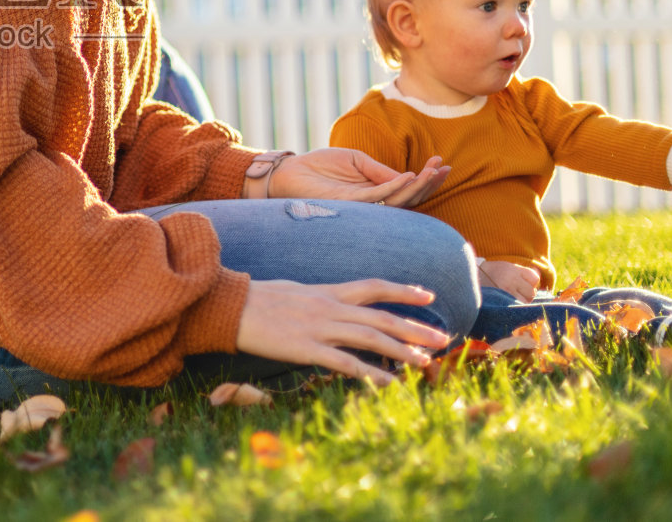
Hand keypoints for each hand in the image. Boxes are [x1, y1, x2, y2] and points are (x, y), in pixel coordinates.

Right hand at [234, 278, 450, 385]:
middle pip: (381, 316)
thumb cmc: (256, 300)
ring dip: (401, 351)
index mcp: (326, 291)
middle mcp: (329, 307)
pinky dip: (371, 374)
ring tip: (425, 362)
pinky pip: (347, 363)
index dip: (403, 291)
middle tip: (442, 338)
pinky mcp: (307, 349)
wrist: (229, 307)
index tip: (429, 297)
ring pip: (371, 339)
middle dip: (414, 328)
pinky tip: (389, 384)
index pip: (373, 287)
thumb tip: (332, 303)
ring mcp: (320, 328)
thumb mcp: (293, 290)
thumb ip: (317, 298)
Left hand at [270, 148, 449, 207]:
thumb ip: (380, 170)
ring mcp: (363, 205)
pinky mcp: (350, 203)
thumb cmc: (320, 166)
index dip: (426, 178)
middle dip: (428, 183)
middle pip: (408, 198)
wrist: (291, 171)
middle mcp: (373, 203)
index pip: (408, 188)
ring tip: (431, 171)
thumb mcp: (356, 161)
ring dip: (417, 186)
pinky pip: (377, 197)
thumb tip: (406, 177)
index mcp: (376, 191)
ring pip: (397, 201)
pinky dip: (394, 187)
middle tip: (444, 168)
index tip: (442, 163)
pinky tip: (407, 176)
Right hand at [477, 259, 538, 302]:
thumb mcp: (507, 267)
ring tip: (512, 298)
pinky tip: (509, 304)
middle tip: (517, 293)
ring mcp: (505, 291)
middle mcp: (510, 279)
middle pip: (531, 292)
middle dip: (527, 294)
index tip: (524, 284)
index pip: (534, 278)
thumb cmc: (492, 272)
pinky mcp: (501, 300)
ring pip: (526, 301)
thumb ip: (523, 272)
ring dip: (522, 302)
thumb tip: (538, 275)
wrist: (471, 277)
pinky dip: (516, 307)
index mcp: (512, 269)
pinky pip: (516, 307)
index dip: (531, 283)